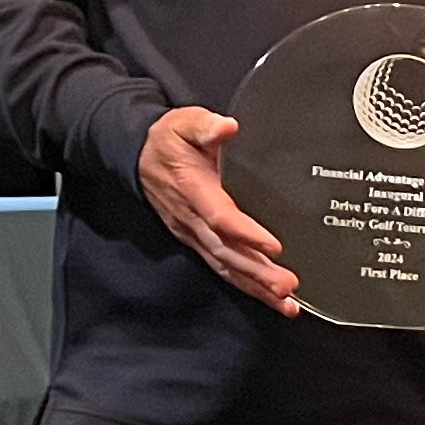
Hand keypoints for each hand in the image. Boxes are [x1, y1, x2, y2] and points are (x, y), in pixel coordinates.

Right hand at [138, 106, 299, 313]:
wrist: (137, 156)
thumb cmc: (168, 140)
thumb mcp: (184, 122)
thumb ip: (205, 126)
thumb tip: (226, 127)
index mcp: (193, 189)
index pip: (220, 216)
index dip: (246, 232)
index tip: (273, 245)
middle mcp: (192, 218)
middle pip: (226, 251)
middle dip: (257, 272)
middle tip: (287, 287)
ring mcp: (193, 234)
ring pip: (226, 266)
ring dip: (256, 286)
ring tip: (287, 303)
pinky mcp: (198, 241)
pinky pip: (223, 267)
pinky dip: (247, 285)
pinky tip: (271, 298)